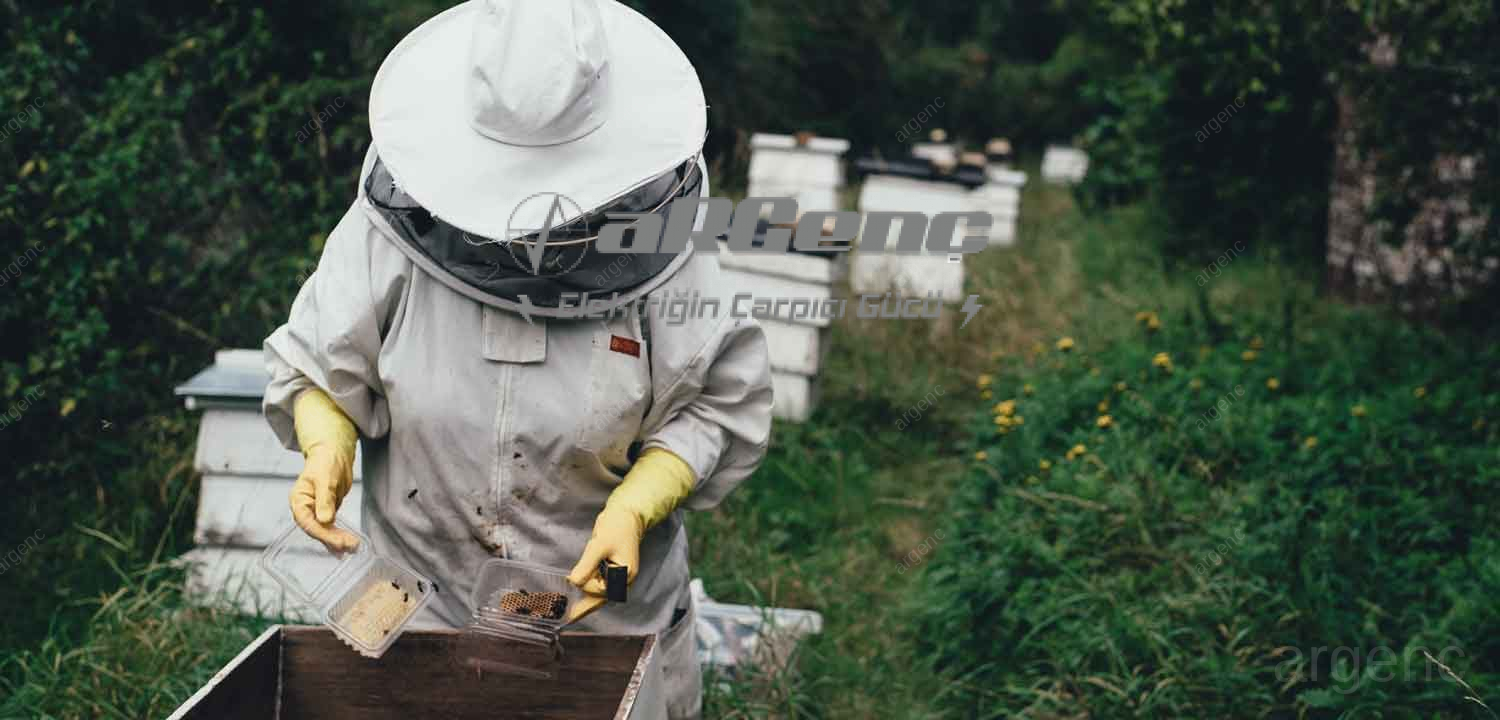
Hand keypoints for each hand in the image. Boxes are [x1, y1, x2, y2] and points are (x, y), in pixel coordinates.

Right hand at [289, 445, 359, 552]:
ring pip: (324, 531)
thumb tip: (325, 520)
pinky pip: (331, 528)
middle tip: (350, 546)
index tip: (338, 541)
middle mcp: (305, 509)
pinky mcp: (326, 513)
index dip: (322, 533)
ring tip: (352, 548)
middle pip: (316, 529)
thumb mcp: (325, 479)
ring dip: (337, 541)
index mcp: (299, 500)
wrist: (333, 455)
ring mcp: (315, 512)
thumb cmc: (325, 462)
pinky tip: (346, 546)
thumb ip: (325, 499)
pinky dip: (339, 536)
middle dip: (333, 539)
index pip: (307, 522)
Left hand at [565, 508, 641, 622]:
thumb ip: (586, 566)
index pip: (601, 589)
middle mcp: (623, 580)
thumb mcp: (599, 546)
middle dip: (585, 604)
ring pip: (600, 594)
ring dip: (586, 599)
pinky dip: (589, 593)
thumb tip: (573, 582)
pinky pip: (600, 587)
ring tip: (572, 611)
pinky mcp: (611, 573)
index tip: (571, 578)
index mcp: (625, 574)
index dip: (586, 584)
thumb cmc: (617, 527)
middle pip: (601, 597)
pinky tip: (580, 605)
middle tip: (569, 616)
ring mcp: (618, 577)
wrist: (625, 516)